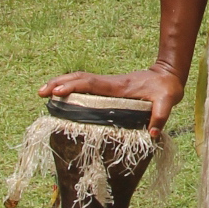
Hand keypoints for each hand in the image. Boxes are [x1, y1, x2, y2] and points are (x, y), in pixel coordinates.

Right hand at [38, 65, 183, 140]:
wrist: (168, 74)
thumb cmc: (167, 89)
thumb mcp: (168, 101)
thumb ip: (161, 116)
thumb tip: (152, 133)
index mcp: (118, 86)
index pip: (91, 84)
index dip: (74, 87)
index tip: (57, 91)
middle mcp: (109, 83)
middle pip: (79, 79)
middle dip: (59, 83)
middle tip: (40, 92)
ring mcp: (108, 84)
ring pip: (80, 80)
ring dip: (61, 83)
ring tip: (42, 92)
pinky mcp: (108, 88)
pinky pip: (85, 85)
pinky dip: (70, 87)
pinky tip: (60, 94)